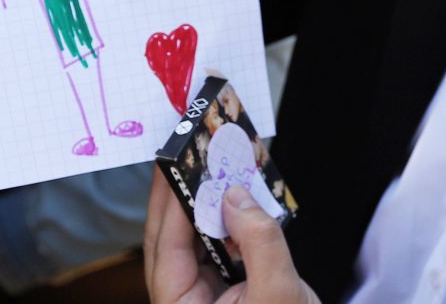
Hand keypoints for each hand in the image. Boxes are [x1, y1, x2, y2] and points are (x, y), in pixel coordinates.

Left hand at [145, 171, 318, 303]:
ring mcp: (199, 296)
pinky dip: (221, 220)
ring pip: (188, 242)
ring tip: (206, 168)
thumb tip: (234, 196)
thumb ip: (259, 241)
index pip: (166, 251)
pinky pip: (213, 247)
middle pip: (168, 242)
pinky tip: (231, 196)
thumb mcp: (280, 294)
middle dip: (176, 198)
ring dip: (199, 206)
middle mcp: (183, 302)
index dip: (170, 205)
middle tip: (181, 156)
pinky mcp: (219, 288)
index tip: (172, 166)